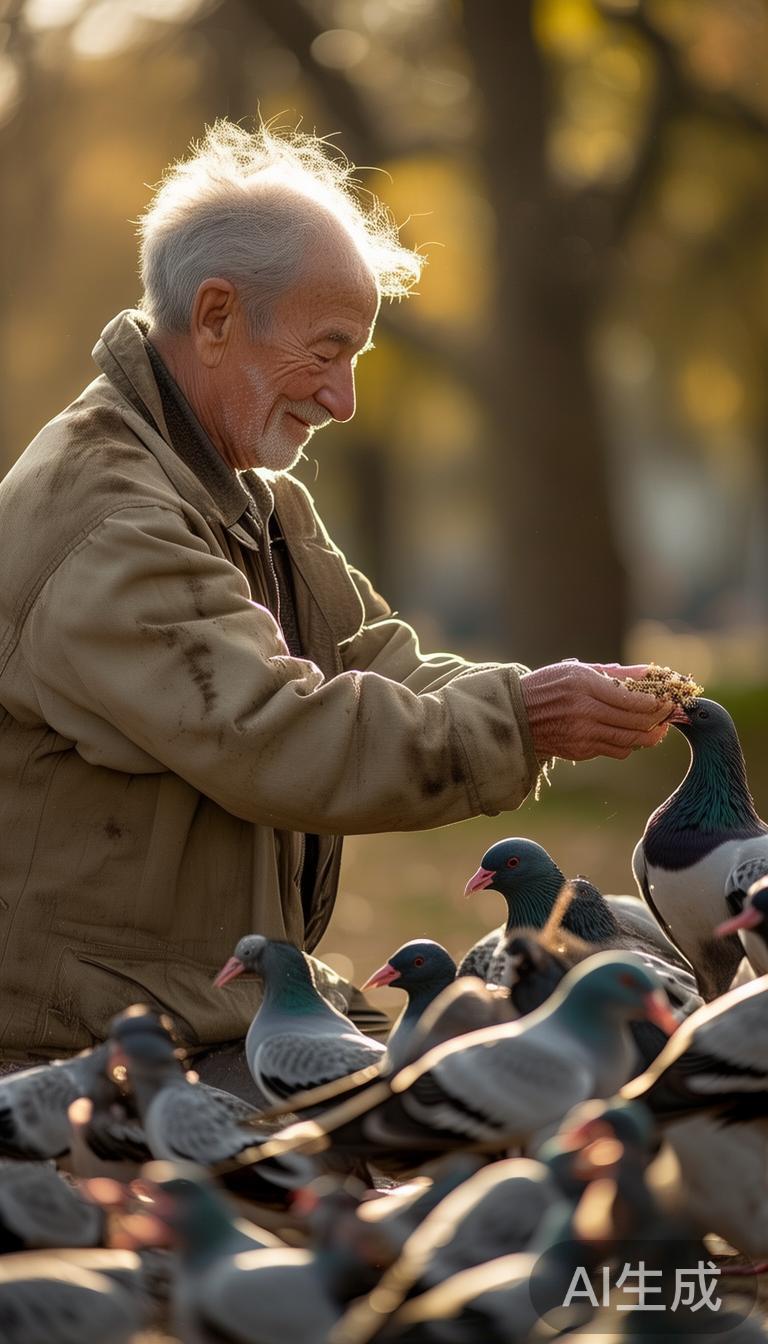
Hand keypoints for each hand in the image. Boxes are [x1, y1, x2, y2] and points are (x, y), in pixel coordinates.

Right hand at [520, 660, 673, 762]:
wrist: (517, 715)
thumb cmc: (549, 686)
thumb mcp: (579, 671)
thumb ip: (617, 674)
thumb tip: (653, 674)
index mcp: (585, 686)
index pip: (634, 699)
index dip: (658, 701)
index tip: (670, 697)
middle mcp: (584, 712)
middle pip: (637, 721)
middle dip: (661, 717)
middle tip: (671, 712)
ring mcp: (583, 734)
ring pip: (631, 740)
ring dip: (651, 734)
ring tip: (659, 726)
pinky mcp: (581, 751)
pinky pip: (617, 750)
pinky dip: (629, 743)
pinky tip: (631, 733)